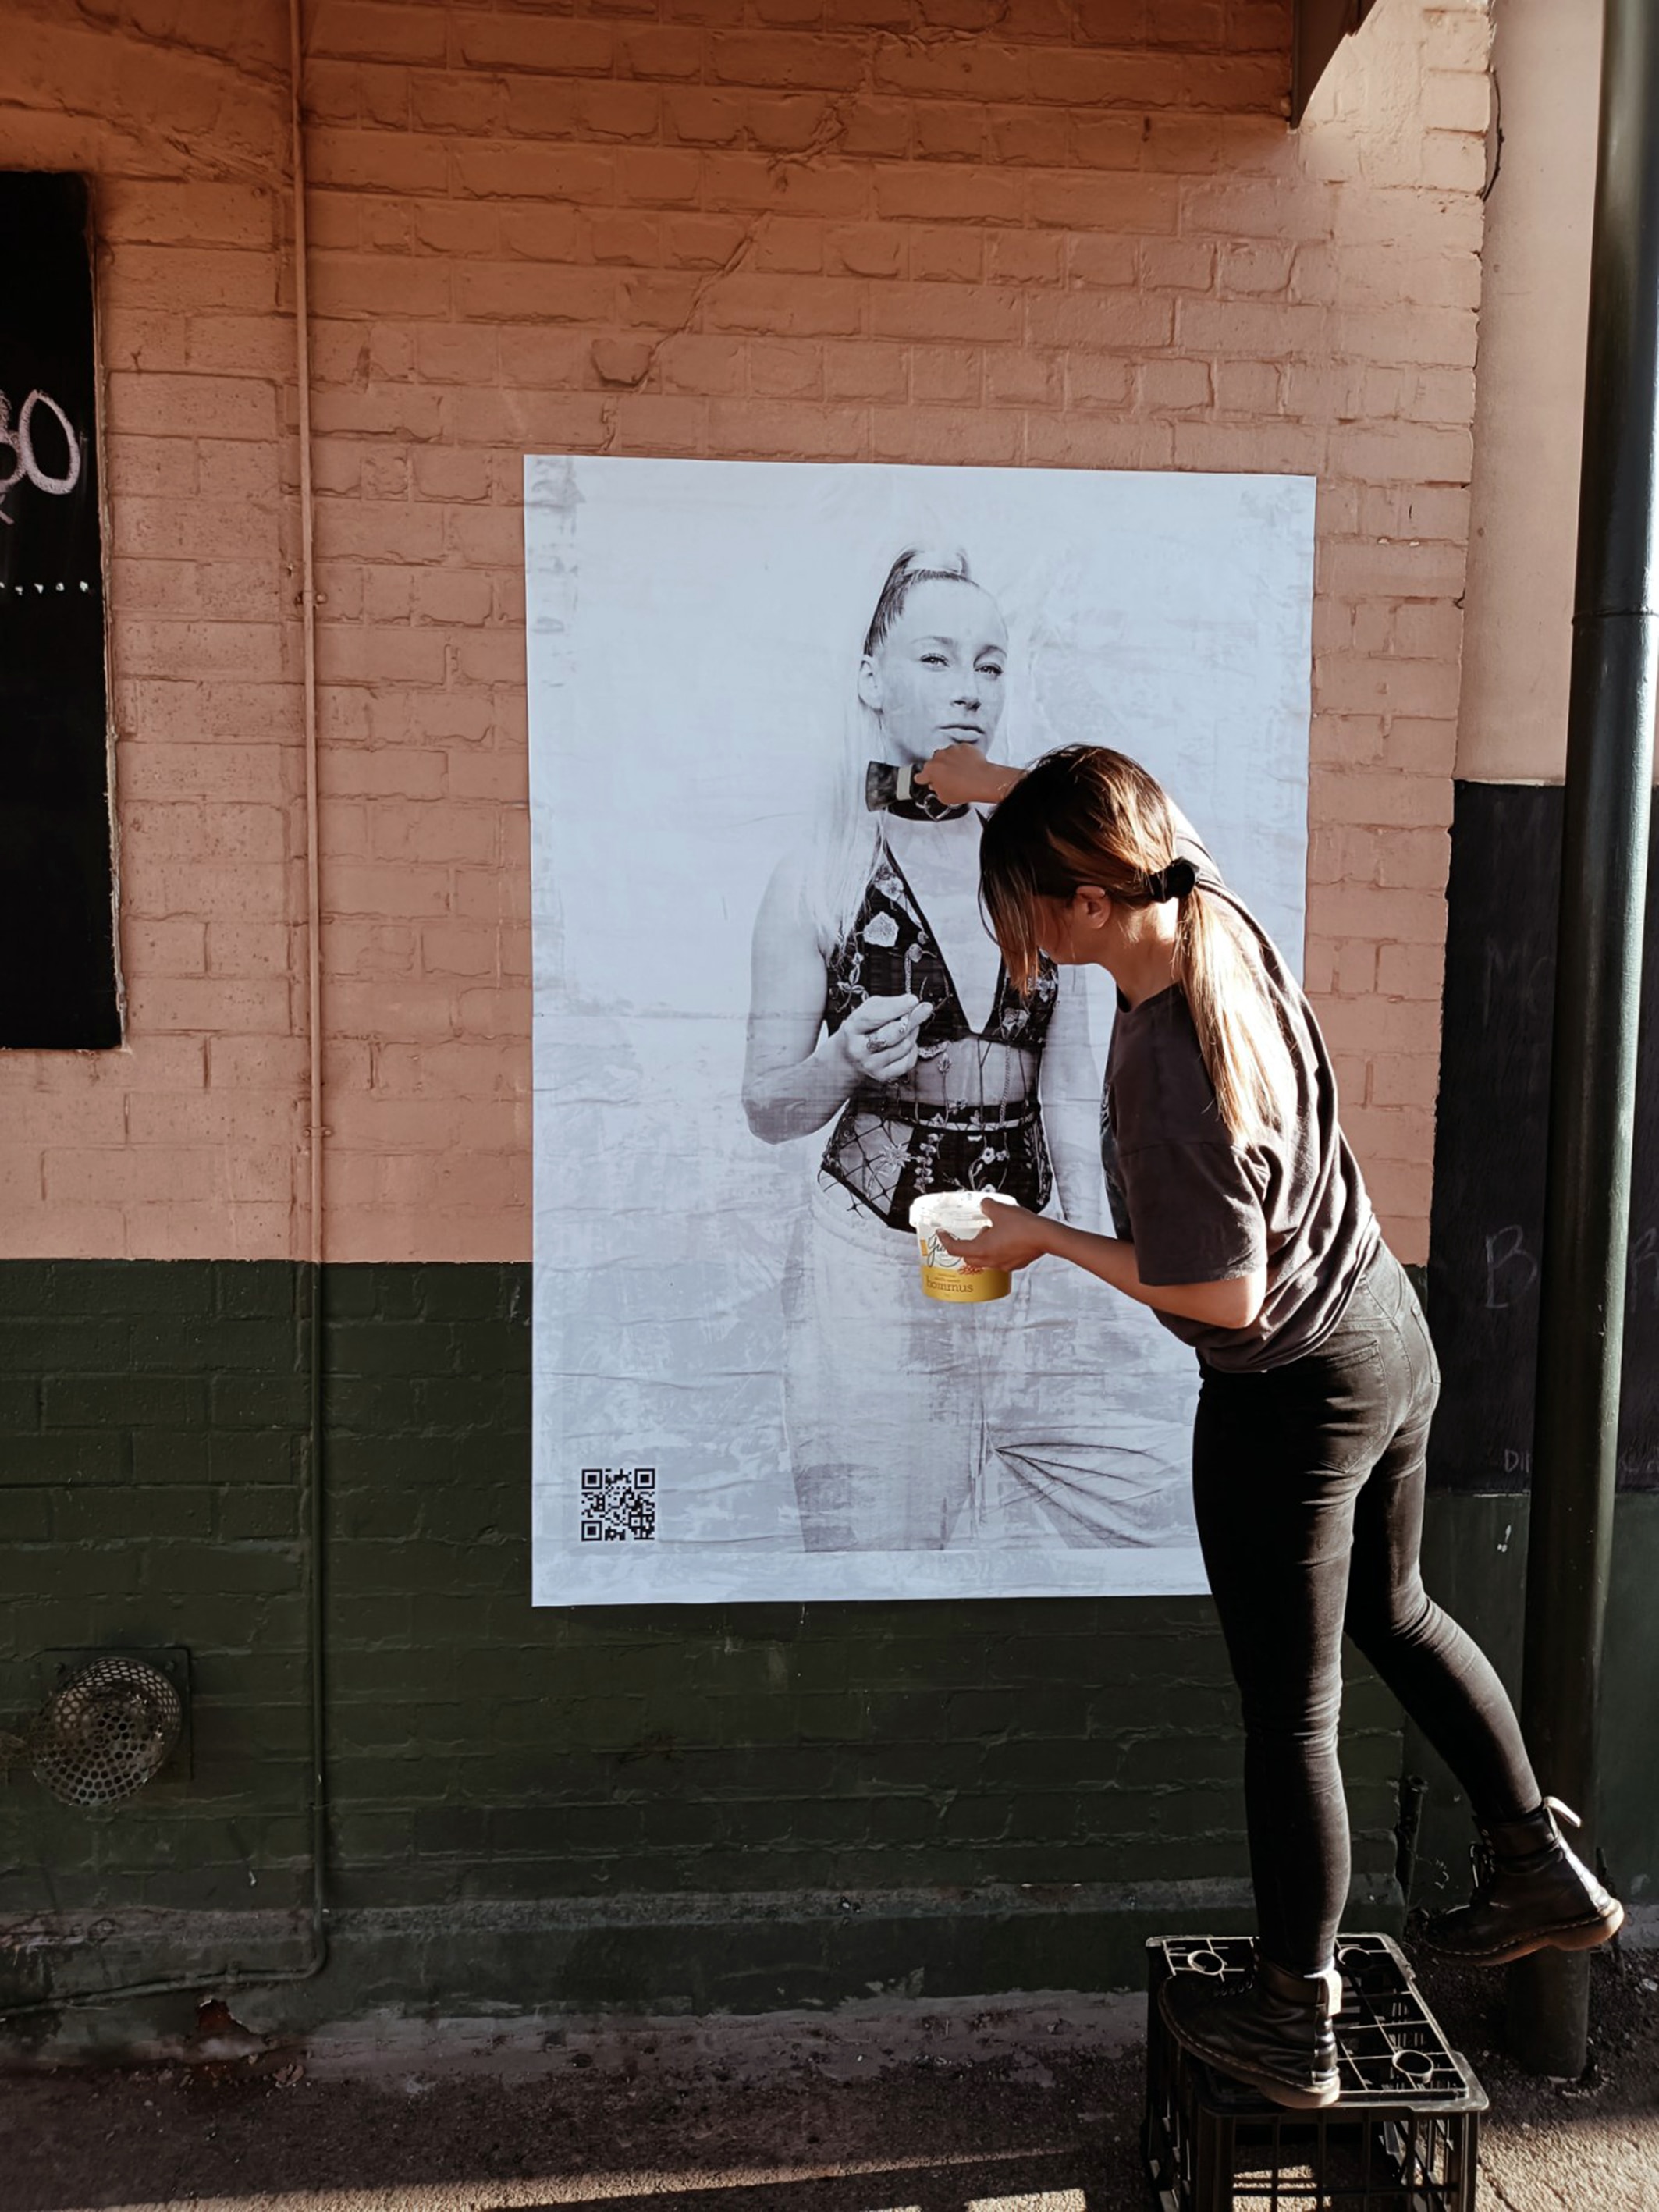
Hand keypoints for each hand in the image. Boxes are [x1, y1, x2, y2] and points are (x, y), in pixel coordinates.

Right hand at [834, 993, 933, 1083]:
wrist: (847, 1058)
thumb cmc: (860, 1030)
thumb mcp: (865, 1012)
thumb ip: (886, 1005)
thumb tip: (910, 1002)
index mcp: (852, 1029)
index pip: (875, 1017)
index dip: (896, 1008)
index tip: (912, 1000)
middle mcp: (859, 1049)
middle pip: (892, 1034)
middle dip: (912, 1020)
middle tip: (924, 1009)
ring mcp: (870, 1065)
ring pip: (903, 1046)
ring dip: (912, 1032)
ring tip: (909, 1025)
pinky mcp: (882, 1075)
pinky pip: (908, 1061)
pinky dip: (912, 1050)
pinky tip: (906, 1042)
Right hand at [916, 743, 1019, 807]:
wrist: (982, 781)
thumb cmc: (964, 788)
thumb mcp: (944, 798)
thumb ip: (936, 790)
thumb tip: (938, 787)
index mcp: (930, 770)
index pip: (920, 775)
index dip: (924, 780)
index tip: (927, 781)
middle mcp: (939, 757)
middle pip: (934, 763)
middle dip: (939, 770)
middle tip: (948, 780)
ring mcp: (952, 750)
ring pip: (947, 755)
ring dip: (951, 762)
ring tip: (960, 773)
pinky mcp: (964, 746)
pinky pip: (960, 751)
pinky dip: (962, 757)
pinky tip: (967, 767)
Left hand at [938, 1196, 1052, 1272]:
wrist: (1046, 1236)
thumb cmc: (1023, 1227)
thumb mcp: (1000, 1210)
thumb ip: (987, 1206)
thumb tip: (985, 1204)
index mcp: (982, 1249)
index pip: (955, 1248)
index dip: (945, 1240)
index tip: (942, 1234)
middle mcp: (990, 1260)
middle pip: (968, 1257)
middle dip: (966, 1245)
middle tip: (973, 1232)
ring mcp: (1003, 1264)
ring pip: (985, 1259)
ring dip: (983, 1247)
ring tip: (993, 1232)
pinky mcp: (1015, 1264)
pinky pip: (1000, 1259)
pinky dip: (998, 1250)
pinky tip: (1006, 1238)